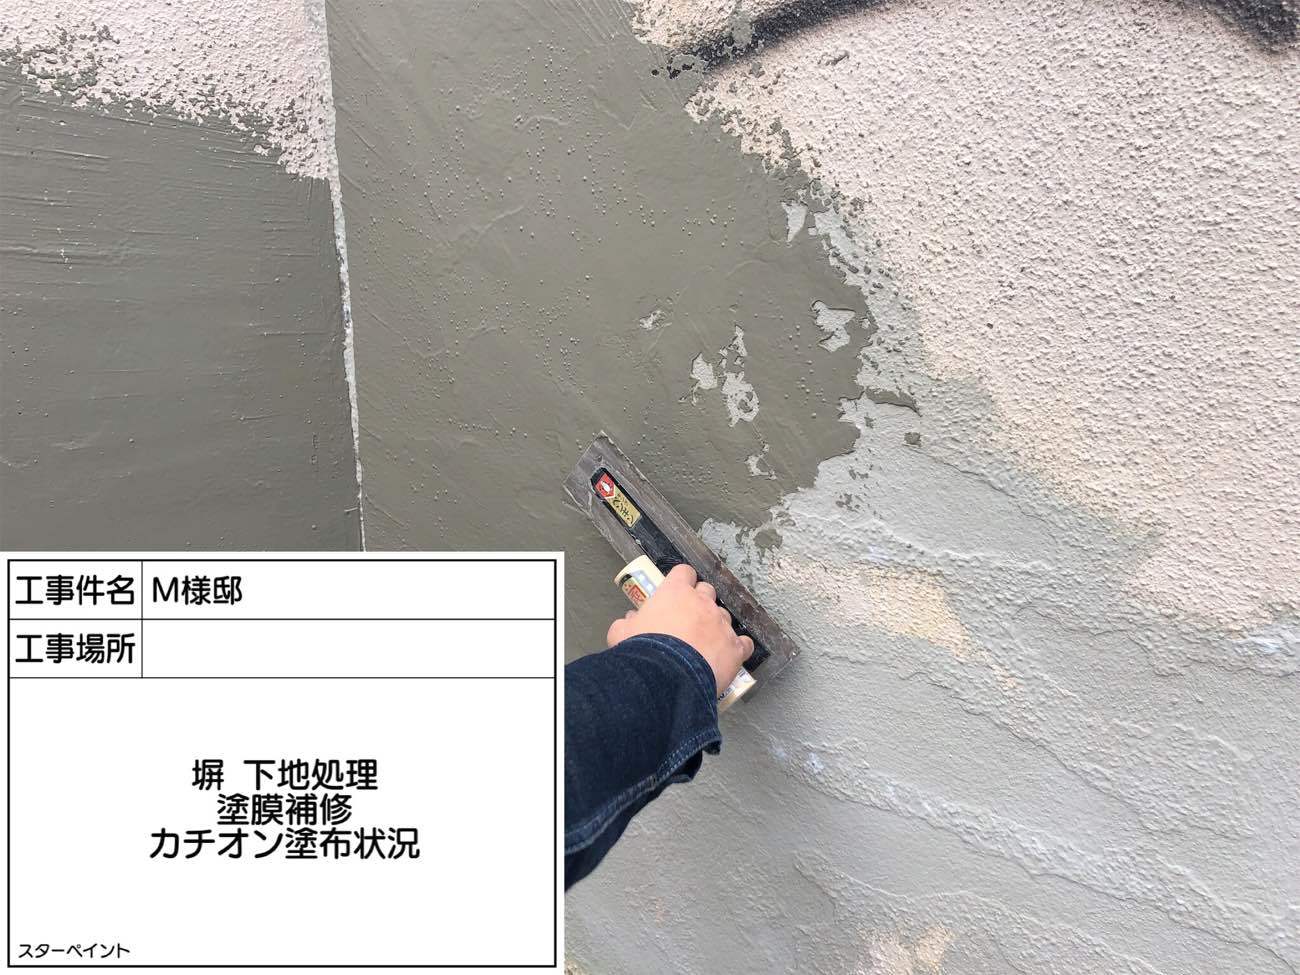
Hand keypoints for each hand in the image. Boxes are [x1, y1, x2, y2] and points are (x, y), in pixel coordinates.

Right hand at [607, 564, 751, 694]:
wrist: (667, 677)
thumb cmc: (642, 650)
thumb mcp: (621, 633)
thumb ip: (628, 623)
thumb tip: (631, 620)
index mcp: (675, 592)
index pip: (684, 572)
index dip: (681, 581)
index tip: (677, 591)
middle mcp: (703, 602)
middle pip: (707, 590)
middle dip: (700, 601)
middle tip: (689, 618)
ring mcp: (721, 623)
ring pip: (725, 615)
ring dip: (717, 625)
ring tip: (706, 643)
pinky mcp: (735, 647)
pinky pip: (744, 643)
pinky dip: (738, 647)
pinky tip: (729, 655)